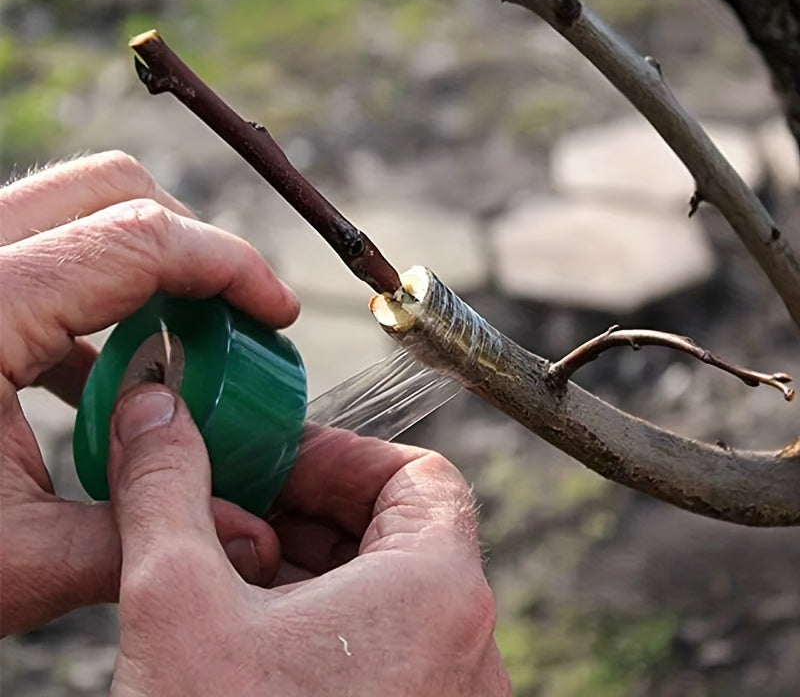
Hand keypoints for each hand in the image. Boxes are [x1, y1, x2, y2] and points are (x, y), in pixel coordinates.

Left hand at [0, 151, 299, 634]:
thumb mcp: (13, 562)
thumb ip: (142, 536)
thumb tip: (252, 537)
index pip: (142, 239)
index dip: (231, 266)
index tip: (277, 312)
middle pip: (112, 187)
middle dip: (193, 242)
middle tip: (231, 314)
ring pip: (78, 210)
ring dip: (149, 265)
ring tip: (180, 344)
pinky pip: (46, 258)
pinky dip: (100, 297)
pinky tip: (110, 371)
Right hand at [109, 386, 509, 695]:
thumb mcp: (177, 606)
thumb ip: (166, 493)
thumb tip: (156, 418)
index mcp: (439, 593)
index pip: (420, 474)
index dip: (343, 455)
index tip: (277, 460)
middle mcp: (465, 647)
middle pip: (400, 529)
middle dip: (312, 508)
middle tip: (240, 506)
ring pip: (387, 592)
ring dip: (311, 566)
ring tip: (232, 570)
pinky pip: (383, 650)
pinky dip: (323, 625)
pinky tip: (250, 637)